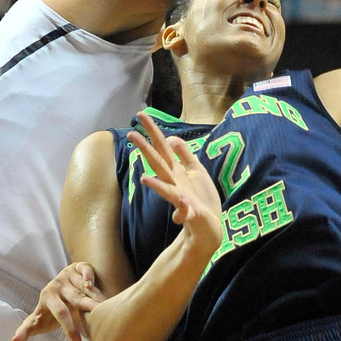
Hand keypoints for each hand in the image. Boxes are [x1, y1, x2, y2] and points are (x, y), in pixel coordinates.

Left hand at [11, 261, 104, 340]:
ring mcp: (68, 274)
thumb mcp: (37, 319)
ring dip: (95, 296)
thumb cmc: (49, 309)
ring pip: (83, 286)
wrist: (57, 287)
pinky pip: (85, 269)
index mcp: (47, 297)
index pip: (60, 313)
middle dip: (87, 308)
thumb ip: (26, 329)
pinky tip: (93, 286)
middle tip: (98, 319)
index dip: (68, 327)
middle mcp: (58, 285)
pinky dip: (89, 275)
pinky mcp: (78, 266)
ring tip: (104, 308)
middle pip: (75, 299)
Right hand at [128, 113, 222, 260]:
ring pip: (167, 190)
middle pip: (158, 164)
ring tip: (143, 179)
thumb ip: (184, 153)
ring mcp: (181, 200)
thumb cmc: (201, 198)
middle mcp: (175, 184)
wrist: (209, 226)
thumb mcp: (196, 169)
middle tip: (130, 135)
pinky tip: (183, 203)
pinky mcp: (191, 215)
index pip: (162, 148)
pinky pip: (185, 213)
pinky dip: (182, 210)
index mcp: (176, 172)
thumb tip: (170, 138)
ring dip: (156, 185)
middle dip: (146, 150)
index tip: (141, 114)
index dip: (153, 131)